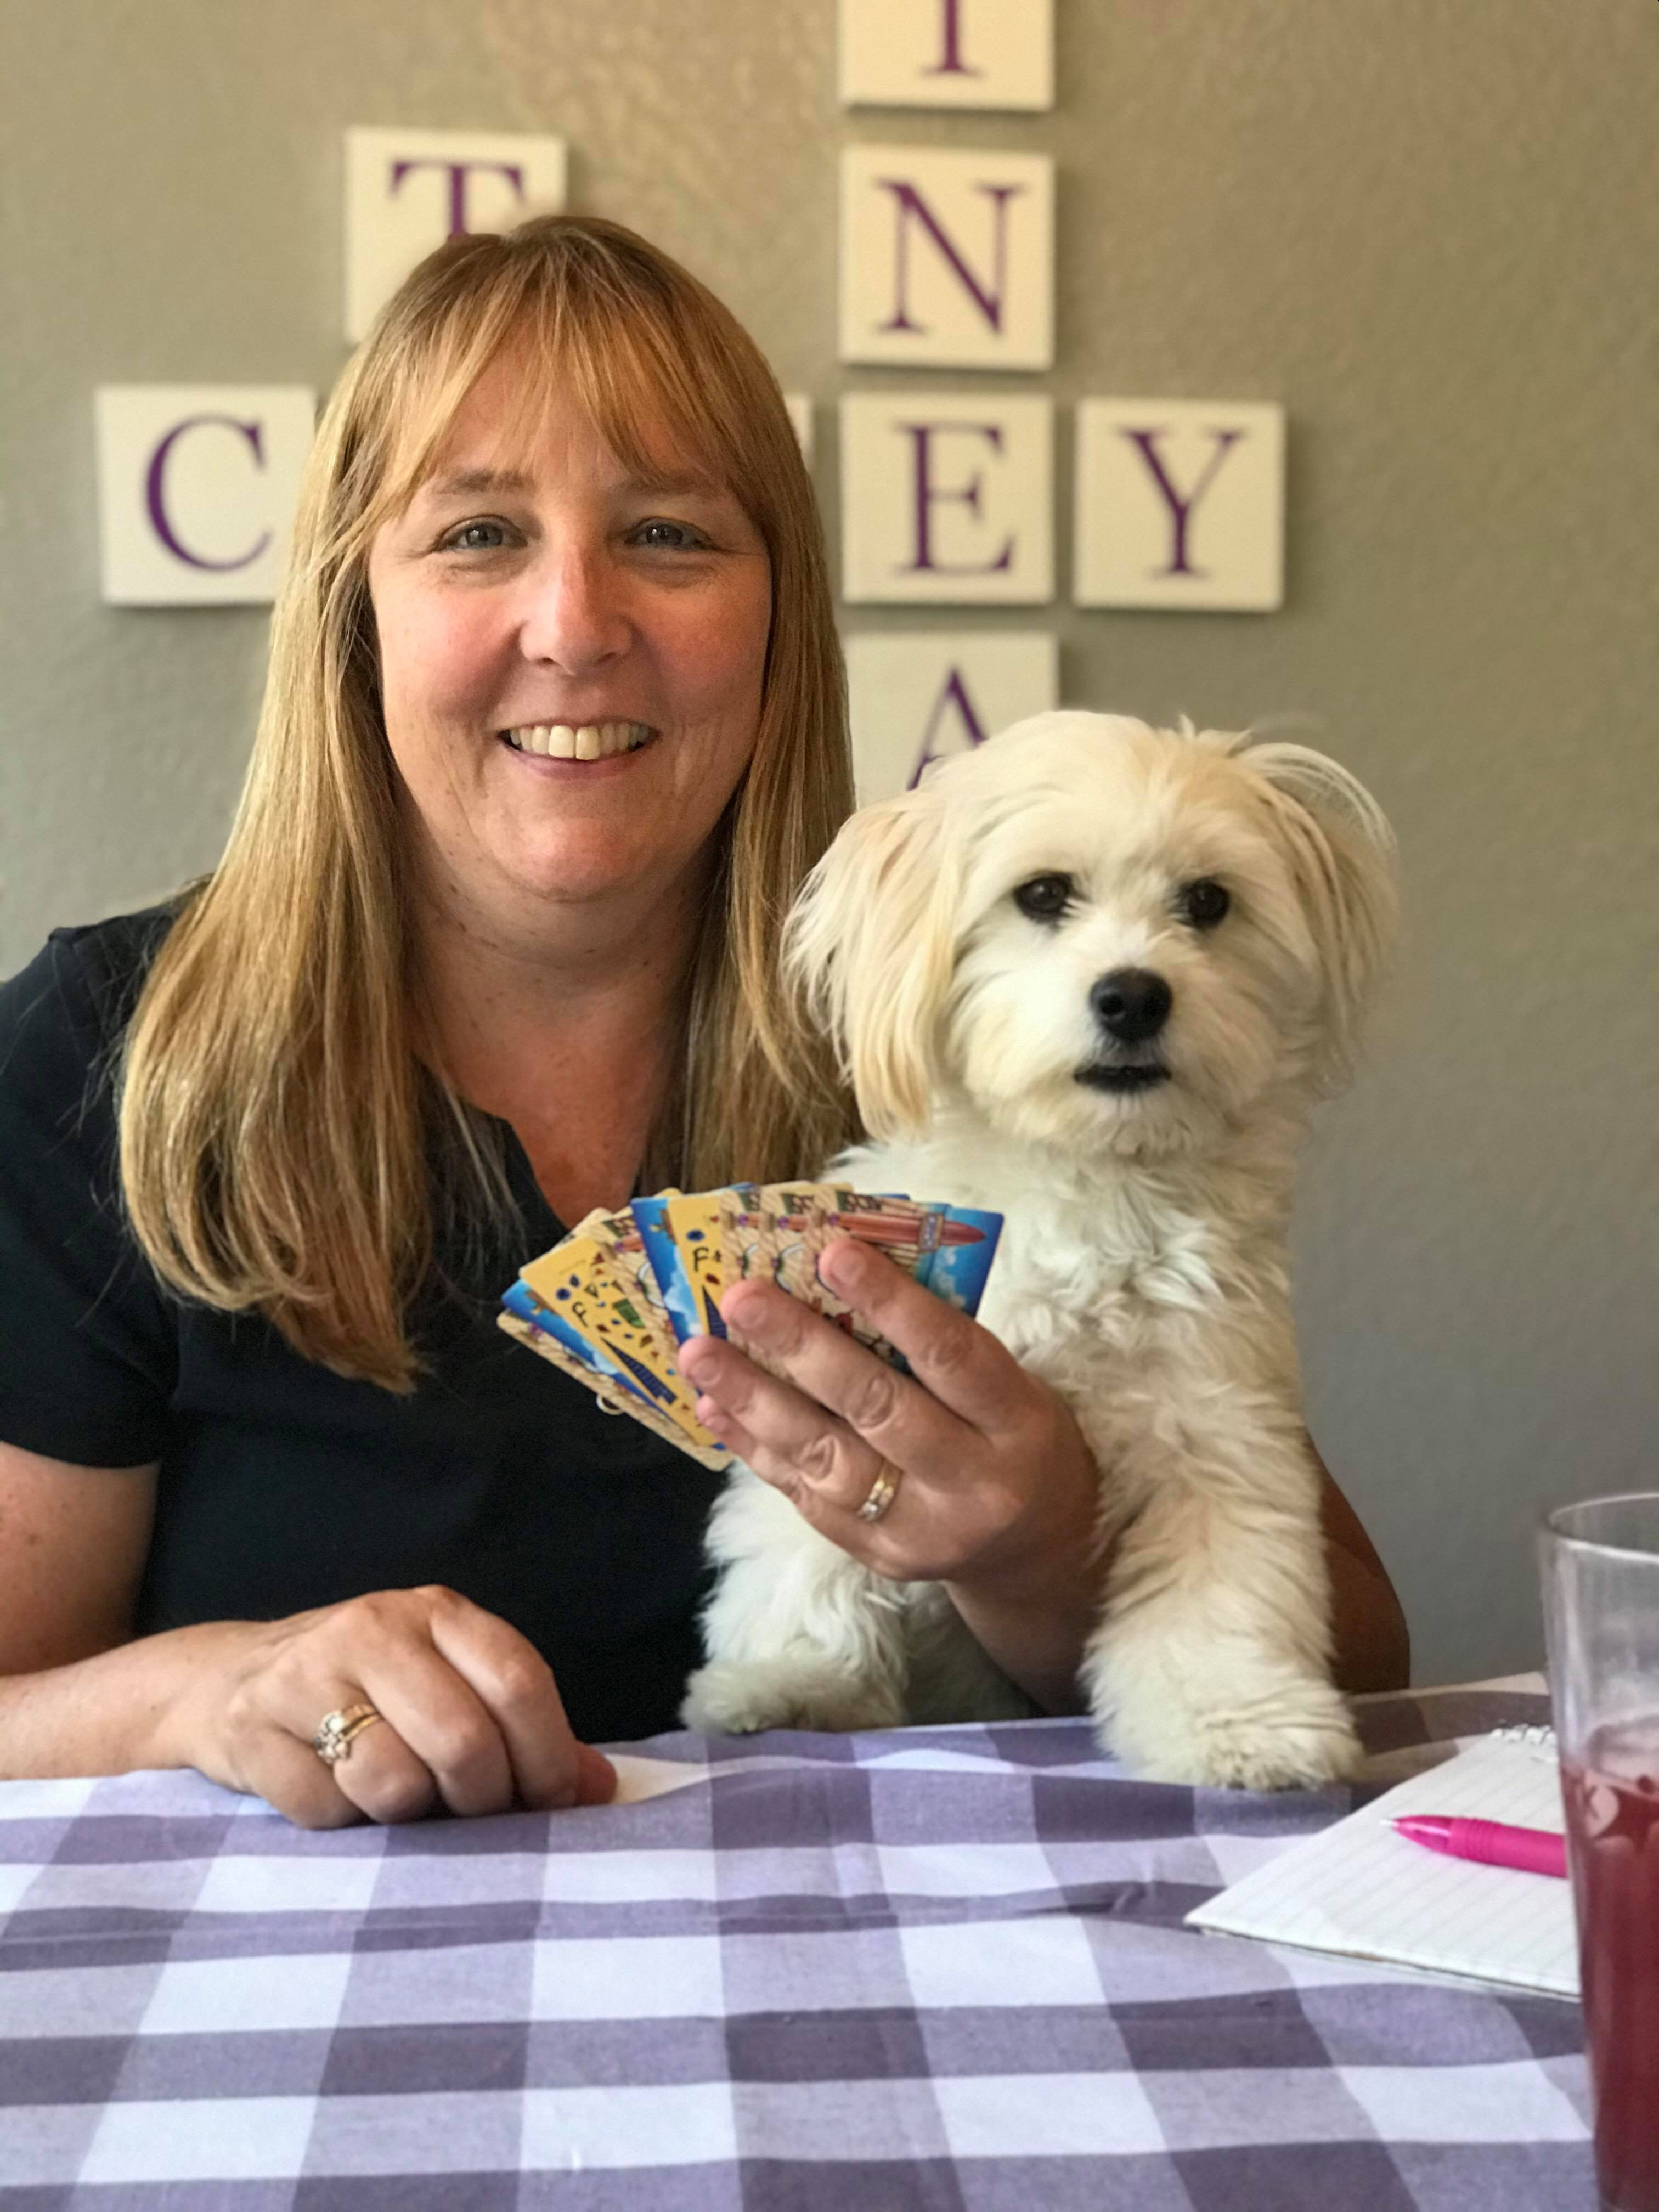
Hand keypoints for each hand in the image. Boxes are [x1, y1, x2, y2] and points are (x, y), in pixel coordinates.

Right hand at [163, 1587, 616, 1829]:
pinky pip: (325, 1810)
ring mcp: (305, 1673)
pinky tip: (334, 1794)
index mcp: (436, 1613)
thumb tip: (601, 1789)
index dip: (548, 1755)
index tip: (553, 1803)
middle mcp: (373, 1627)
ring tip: (398, 1800)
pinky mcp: (251, 1728)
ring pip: (393, 1782)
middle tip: (471, 1815)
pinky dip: (342, 1824)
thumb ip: (523, 1732)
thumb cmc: (365, 1692)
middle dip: (482, 1801)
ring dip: (408, 1815)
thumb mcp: (446, 1686)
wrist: (226, 1680)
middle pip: (463, 1740)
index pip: (518, 1680)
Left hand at [678, 1237, 1099, 1596]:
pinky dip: (755, 1447)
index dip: (891, 1303)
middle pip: (878, 1408)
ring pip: (826, 1458)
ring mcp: (918, 1529)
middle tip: (742, 1297)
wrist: (1031, 1549)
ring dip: (755, 1400)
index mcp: (1017, 1424)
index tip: (832, 1252)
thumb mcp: (1009, 1385)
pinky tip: (714, 1405)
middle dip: (802, 1348)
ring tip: (702, 1352)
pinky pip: (804, 1494)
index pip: (952, 1356)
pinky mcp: (873, 1555)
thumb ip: (938, 1343)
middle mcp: (971, 1484)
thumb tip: (834, 1273)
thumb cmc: (1010, 1436)